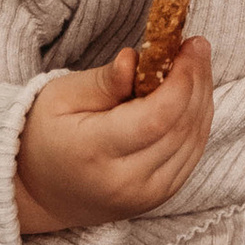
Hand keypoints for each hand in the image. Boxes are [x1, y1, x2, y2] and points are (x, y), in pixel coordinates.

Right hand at [15, 35, 213, 235]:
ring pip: (193, 140)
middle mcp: (125, 182)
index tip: (188, 46)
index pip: (156, 118)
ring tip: (196, 65)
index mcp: (94, 153)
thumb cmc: (46, 134)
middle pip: (181, 127)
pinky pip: (192, 155)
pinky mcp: (160, 198)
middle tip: (197, 46)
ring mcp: (146, 196)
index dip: (182, 81)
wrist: (41, 192)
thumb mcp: (61, 97)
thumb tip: (135, 59)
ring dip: (202, 98)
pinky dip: (198, 121)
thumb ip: (102, 81)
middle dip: (197, 81)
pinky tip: (192, 95)